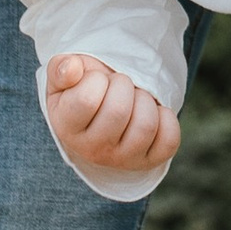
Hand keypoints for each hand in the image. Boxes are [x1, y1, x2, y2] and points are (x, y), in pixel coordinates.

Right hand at [46, 55, 181, 178]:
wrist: (102, 112)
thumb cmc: (82, 89)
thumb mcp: (65, 78)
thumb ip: (61, 69)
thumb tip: (71, 69)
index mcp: (67, 128)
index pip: (86, 99)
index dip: (96, 80)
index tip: (96, 80)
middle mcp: (92, 150)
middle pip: (118, 111)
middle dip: (123, 86)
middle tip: (118, 86)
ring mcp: (122, 159)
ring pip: (145, 126)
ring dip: (146, 101)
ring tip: (135, 98)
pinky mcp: (149, 161)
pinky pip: (169, 140)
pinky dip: (167, 119)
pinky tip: (154, 112)